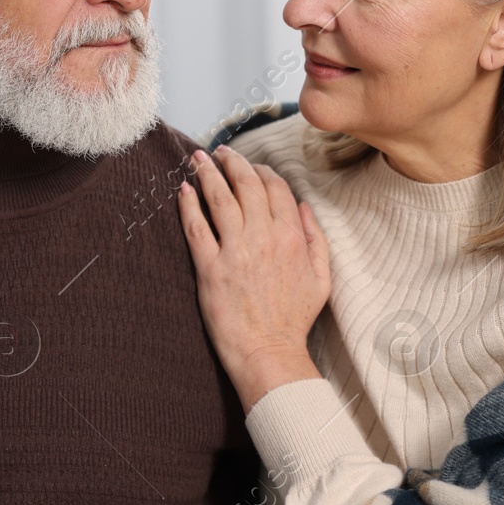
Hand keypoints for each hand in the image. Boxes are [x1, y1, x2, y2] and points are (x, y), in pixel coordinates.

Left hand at [177, 144, 330, 412]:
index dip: (261, 171)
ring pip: (219, 199)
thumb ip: (315, 238)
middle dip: (232, 162)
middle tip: (221, 152)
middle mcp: (263, 237)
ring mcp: (235, 251)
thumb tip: (303, 207)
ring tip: (198, 160)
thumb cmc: (293, 319)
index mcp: (291, 237)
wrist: (268, 351)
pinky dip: (188, 205)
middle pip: (246, 185)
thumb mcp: (321, 278)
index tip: (251, 166)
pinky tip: (183, 190)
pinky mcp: (210, 268)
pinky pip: (196, 227)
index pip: (275, 188)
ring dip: (207, 174)